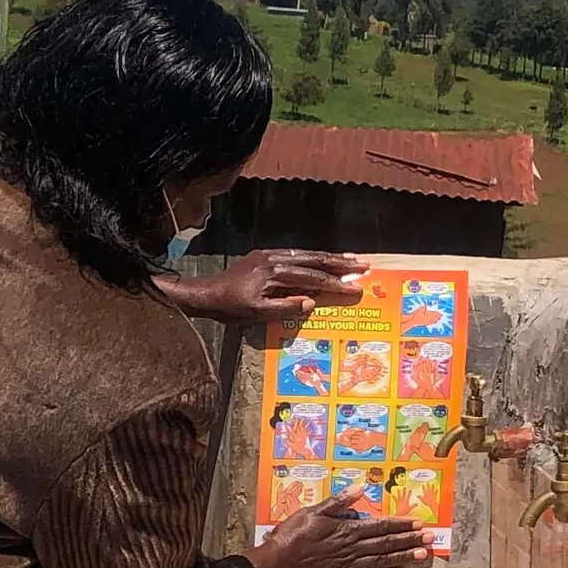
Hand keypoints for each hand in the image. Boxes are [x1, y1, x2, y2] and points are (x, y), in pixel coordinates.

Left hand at [161, 249, 367, 325]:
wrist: (205, 293)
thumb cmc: (229, 308)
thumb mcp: (256, 313)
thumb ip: (284, 307)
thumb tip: (312, 302)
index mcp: (275, 273)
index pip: (312, 278)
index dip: (335, 284)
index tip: (355, 288)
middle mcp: (274, 259)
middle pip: (313, 259)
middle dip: (340, 263)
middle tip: (363, 265)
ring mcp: (269, 255)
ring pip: (305, 254)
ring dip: (328, 257)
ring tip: (349, 259)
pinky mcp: (264, 256)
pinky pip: (294, 254)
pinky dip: (311, 256)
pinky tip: (321, 259)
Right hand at [259, 494, 433, 567]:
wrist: (277, 565)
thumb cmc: (292, 535)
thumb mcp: (312, 511)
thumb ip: (337, 501)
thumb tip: (360, 488)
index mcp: (347, 530)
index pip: (380, 526)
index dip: (400, 525)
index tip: (418, 523)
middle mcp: (352, 549)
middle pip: (386, 544)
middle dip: (410, 540)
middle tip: (430, 539)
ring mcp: (348, 567)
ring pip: (381, 561)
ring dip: (403, 558)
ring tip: (422, 556)